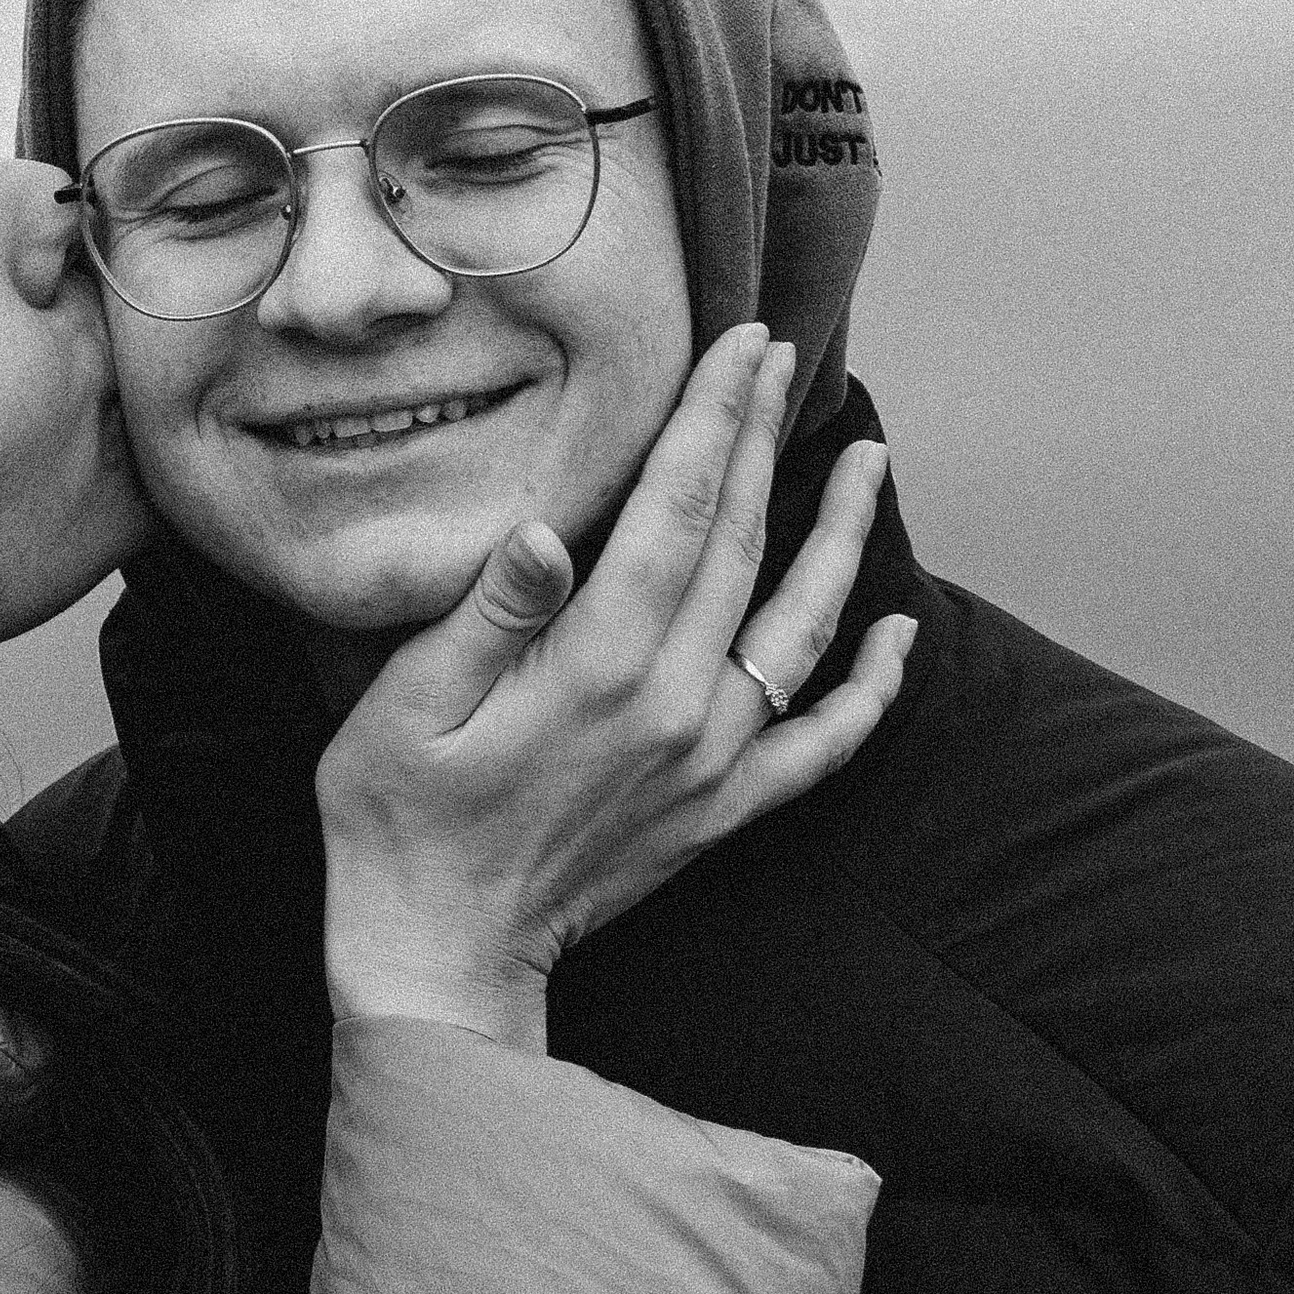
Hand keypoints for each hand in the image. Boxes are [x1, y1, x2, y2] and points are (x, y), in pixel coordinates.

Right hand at [317, 325, 913, 1050]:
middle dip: (764, 440)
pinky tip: (896, 632)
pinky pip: (820, 742)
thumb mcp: (406, 704)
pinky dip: (869, 687)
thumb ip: (488, 614)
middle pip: (740, 546)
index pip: (676, 512)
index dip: (714, 420)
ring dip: (837, 537)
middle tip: (783, 357)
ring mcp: (710, 761)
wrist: (438, 947)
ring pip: (799, 628)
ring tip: (867, 460)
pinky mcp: (722, 809)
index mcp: (596, 667)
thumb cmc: (397, 815)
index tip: (742, 345)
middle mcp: (673, 707)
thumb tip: (545, 533)